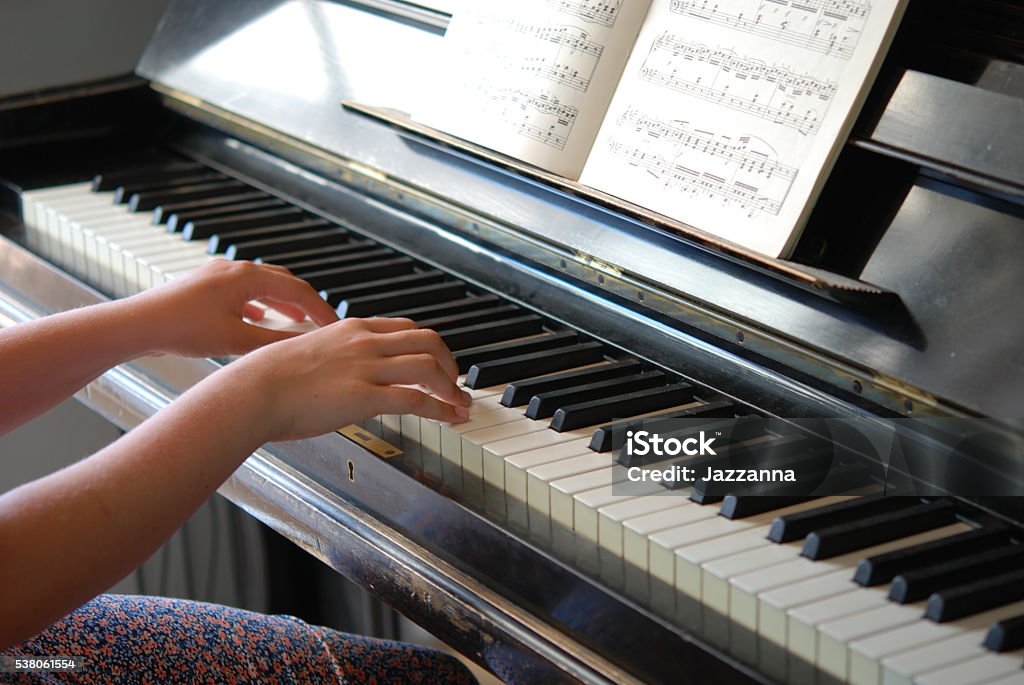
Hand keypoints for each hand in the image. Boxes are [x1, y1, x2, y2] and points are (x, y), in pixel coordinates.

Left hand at [126, 259, 337, 357]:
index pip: (298, 290)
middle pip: (282, 282)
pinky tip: (257, 320)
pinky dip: (257, 304)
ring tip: (295, 320)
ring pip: (261, 286)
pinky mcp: (203, 286)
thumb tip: (306, 346)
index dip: (321, 310)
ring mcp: (217, 275)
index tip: (335, 326)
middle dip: (304, 303)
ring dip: (281, 303)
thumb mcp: (236, 341)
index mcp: (247, 276)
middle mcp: (233, 269)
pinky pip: (241, 292)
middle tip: (320, 322)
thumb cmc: (180, 328)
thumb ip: (275, 342)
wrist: (136, 325)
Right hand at [223, 317, 471, 442]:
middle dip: (450, 363)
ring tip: (459, 406)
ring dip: (452, 388)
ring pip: (429, 366)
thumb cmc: (267, 379)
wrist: (251, 391)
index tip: (438, 364)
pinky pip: (416, 399)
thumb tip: (339, 376)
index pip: (406, 329)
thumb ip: (332, 359)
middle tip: (456, 384)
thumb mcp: (308, 354)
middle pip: (428, 340)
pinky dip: (441, 409)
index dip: (430, 347)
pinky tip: (449, 419)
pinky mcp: (365, 396)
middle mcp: (364, 342)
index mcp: (351, 329)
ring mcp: (366, 367)